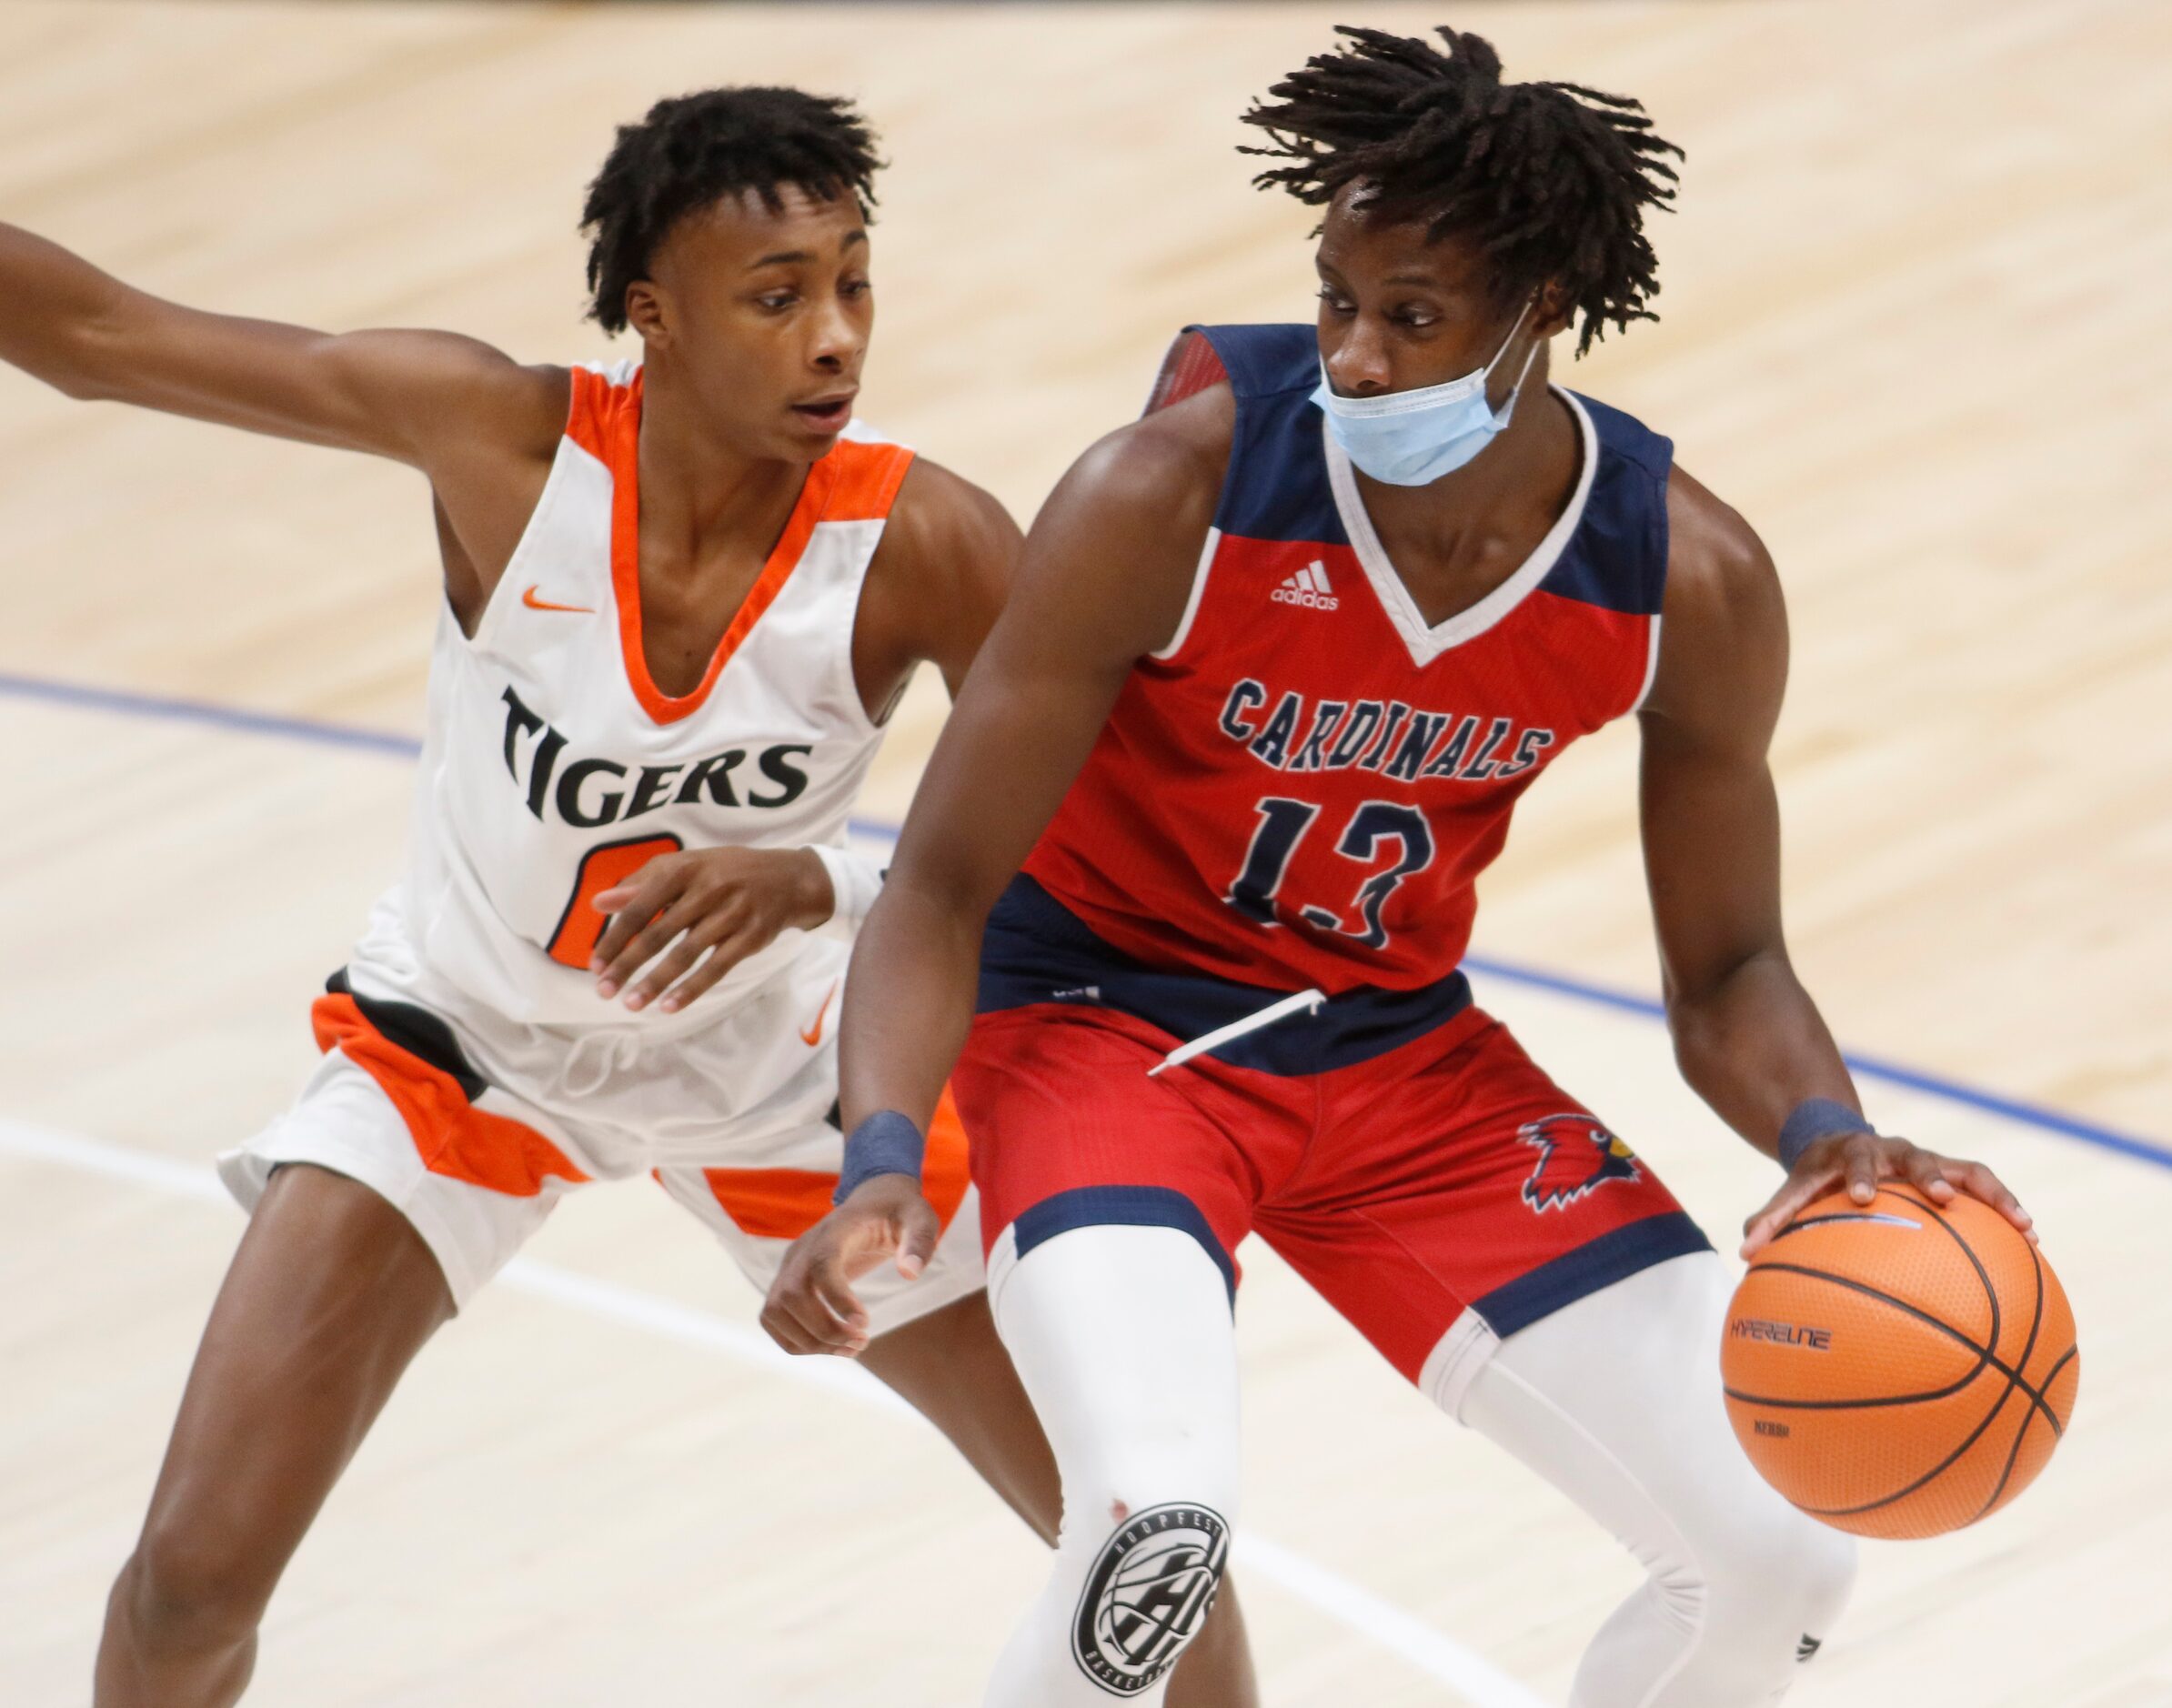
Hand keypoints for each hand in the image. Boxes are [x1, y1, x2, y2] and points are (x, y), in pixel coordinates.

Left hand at [591, 846, 831, 1012]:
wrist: (789, 879)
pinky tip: (669, 1006)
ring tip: (631, 1004)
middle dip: (628, 965)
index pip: (640, 906)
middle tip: (604, 991)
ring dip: (655, 982)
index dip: (616, 937)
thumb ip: (642, 884)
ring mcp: (732, 913)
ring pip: (686, 954)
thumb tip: (598, 903)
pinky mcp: (751, 937)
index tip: (595, 964)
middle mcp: (708, 889)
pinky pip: (716, 968)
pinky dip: (691, 989)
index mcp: (684, 869)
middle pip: (659, 933)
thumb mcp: (686, 867)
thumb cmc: (726, 873)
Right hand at [760, 1176, 941, 1357]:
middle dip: (824, 1329)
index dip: (836, 1298)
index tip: (865, 1324)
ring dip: (808, 1341)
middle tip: (862, 1341)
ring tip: (850, 1349)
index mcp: (836, 1230)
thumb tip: (910, 1273)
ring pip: (775, 1311)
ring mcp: (790, 1265)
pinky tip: (833, 1347)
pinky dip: (797, 1342)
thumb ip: (919, 1241)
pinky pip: (773, 1319)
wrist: (872, 1203)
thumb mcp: (920, 1218)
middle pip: (790, 1295)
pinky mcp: (786, 1281)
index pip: (821, 1263)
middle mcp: (804, 1248)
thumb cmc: (898, 1213)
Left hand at [1741, 1130, 2033, 1257]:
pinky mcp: (1952, 1171)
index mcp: (1852, 1155)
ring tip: (2022, 1224)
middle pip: (1916, 1157)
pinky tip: (2032, 1240)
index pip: (1855, 1163)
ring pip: (1966, 1168)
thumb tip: (1744, 1255)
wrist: (1839, 1141)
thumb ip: (1769, 1220)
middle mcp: (1894, 1151)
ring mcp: (1928, 1160)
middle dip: (1929, 1175)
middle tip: (1943, 1198)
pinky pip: (1986, 1187)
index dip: (1860, 1177)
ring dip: (1992, 1194)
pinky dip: (2007, 1208)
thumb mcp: (1792, 1193)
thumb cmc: (1816, 1178)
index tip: (1863, 1198)